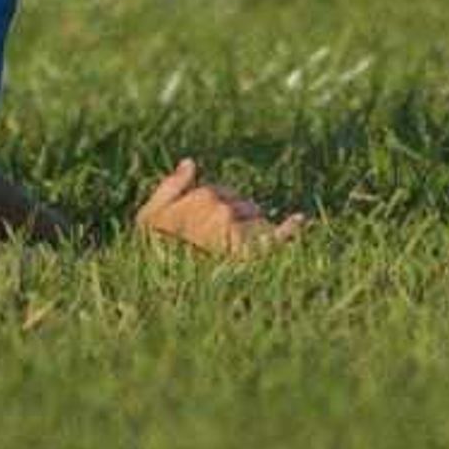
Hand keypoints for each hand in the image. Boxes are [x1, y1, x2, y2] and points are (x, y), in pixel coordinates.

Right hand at [132, 159, 304, 257]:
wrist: (167, 286)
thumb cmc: (155, 250)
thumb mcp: (149, 216)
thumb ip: (170, 187)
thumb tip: (190, 162)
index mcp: (204, 197)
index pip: (216, 193)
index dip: (206, 207)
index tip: (193, 228)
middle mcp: (227, 210)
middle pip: (237, 205)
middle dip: (230, 216)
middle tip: (208, 243)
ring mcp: (243, 231)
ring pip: (253, 220)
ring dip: (249, 227)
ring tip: (226, 252)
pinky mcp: (256, 253)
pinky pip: (278, 237)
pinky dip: (291, 229)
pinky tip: (300, 220)